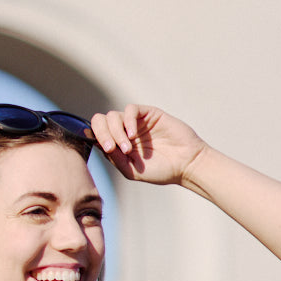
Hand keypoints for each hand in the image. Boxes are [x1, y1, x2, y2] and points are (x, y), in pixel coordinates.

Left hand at [90, 105, 205, 185]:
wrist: (185, 164)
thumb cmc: (161, 171)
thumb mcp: (132, 171)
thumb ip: (115, 159)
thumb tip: (100, 145)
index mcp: (118, 145)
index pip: (97, 135)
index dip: (95, 138)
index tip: (106, 150)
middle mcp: (124, 132)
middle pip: (101, 122)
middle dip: (102, 134)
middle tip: (113, 148)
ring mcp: (136, 122)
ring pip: (113, 116)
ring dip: (116, 132)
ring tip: (128, 148)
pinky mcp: (148, 114)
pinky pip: (130, 110)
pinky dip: (127, 121)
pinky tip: (133, 135)